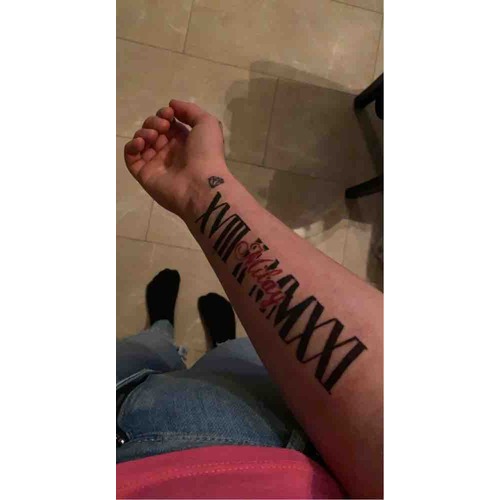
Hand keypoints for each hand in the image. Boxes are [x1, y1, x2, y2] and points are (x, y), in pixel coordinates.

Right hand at [124, 100, 228, 217]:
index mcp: (185, 141)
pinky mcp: (144, 174)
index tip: (169, 114)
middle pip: (152, 129)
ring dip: (144, 132)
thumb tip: (171, 104)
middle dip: (154, 122)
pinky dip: (132, 146)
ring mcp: (156, 164)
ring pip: (141, 141)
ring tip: (153, 136)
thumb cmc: (207, 153)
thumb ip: (190, 110)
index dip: (165, 114)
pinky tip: (141, 143)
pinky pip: (131, 157)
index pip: (167, 123)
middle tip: (163, 127)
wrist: (201, 184)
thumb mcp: (207, 123)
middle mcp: (170, 152)